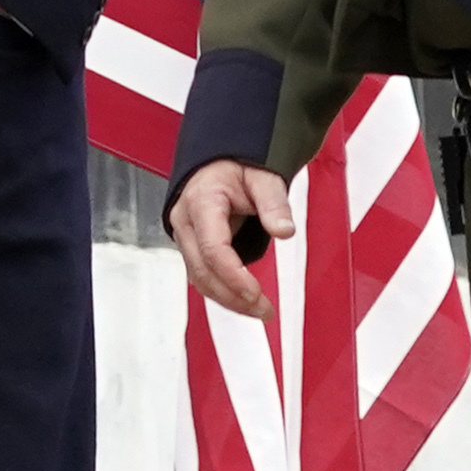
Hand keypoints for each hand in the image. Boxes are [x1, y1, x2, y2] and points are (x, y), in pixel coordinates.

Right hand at [168, 162, 295, 319]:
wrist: (220, 160)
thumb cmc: (238, 165)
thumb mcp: (263, 176)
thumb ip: (274, 203)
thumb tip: (285, 230)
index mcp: (201, 201)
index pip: (212, 248)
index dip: (233, 276)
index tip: (256, 293)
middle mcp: (186, 221)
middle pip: (202, 270)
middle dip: (233, 296)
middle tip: (264, 310)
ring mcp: (185, 235)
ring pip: (199, 278)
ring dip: (227, 299)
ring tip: (259, 310)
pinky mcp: (191, 245)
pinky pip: (201, 274)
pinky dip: (221, 291)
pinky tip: (242, 300)